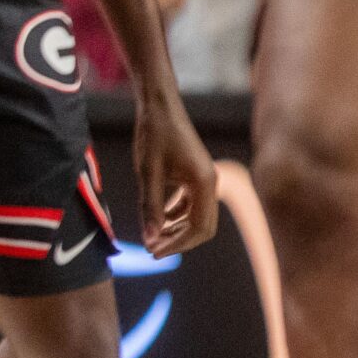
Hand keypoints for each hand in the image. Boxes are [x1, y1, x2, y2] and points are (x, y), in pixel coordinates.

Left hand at [132, 93, 219, 257]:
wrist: (158, 106)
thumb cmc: (153, 136)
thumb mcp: (148, 173)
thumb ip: (151, 206)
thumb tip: (151, 237)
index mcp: (204, 184)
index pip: (199, 228)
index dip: (178, 244)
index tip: (154, 251)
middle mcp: (209, 184)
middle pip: (201, 226)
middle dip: (177, 240)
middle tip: (151, 249)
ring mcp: (203, 179)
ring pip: (195, 215)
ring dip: (175, 229)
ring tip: (151, 238)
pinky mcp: (194, 175)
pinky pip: (189, 203)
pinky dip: (175, 214)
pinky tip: (156, 220)